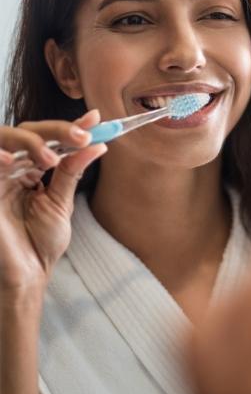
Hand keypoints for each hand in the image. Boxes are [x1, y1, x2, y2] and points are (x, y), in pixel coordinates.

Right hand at [0, 110, 106, 305]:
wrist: (26, 274)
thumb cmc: (40, 242)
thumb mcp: (60, 203)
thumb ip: (72, 172)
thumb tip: (98, 144)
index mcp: (31, 169)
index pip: (48, 139)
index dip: (69, 127)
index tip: (96, 119)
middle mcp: (11, 168)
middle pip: (26, 131)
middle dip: (56, 130)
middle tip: (82, 137)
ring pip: (3, 138)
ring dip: (29, 142)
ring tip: (51, 158)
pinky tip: (12, 161)